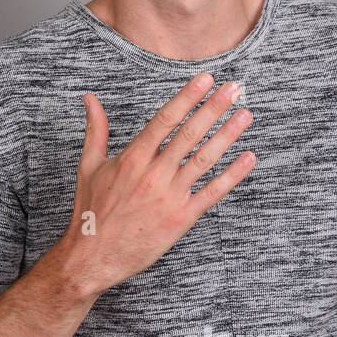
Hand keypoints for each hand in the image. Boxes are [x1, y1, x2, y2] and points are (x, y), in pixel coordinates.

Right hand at [53, 72, 255, 296]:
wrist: (92, 257)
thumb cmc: (90, 211)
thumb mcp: (88, 166)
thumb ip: (96, 129)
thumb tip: (90, 98)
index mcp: (132, 158)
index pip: (165, 119)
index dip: (188, 97)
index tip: (206, 80)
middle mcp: (153, 174)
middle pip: (190, 134)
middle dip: (214, 108)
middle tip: (234, 88)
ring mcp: (170, 196)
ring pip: (205, 159)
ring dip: (228, 135)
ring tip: (246, 115)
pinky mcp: (181, 218)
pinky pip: (212, 192)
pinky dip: (233, 175)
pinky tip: (248, 158)